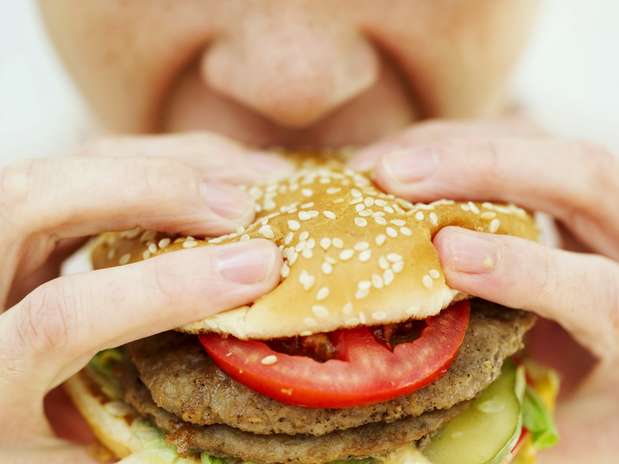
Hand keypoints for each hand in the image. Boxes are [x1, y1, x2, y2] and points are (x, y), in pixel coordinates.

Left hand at [0, 132, 291, 462]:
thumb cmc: (6, 443)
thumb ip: (126, 456)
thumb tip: (222, 440)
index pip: (67, 315)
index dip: (167, 288)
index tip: (255, 271)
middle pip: (36, 197)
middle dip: (153, 189)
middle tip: (242, 206)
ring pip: (61, 164)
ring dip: (160, 160)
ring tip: (244, 173)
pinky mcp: (20, 223)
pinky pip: (81, 168)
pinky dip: (149, 161)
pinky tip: (203, 172)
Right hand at [350, 119, 618, 462]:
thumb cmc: (607, 414)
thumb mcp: (576, 440)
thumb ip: (517, 436)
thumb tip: (410, 438)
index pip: (598, 290)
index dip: (525, 271)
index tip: (446, 258)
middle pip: (586, 177)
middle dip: (485, 168)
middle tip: (393, 176)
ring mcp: (606, 213)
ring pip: (553, 148)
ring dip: (462, 146)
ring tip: (382, 163)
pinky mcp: (573, 197)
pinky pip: (526, 150)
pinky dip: (463, 147)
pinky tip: (409, 157)